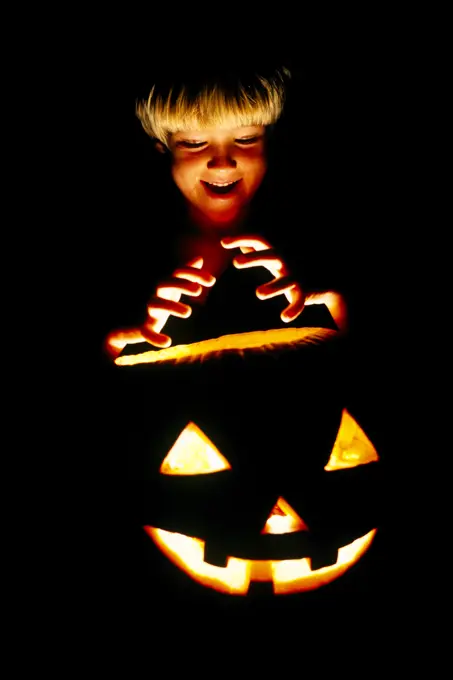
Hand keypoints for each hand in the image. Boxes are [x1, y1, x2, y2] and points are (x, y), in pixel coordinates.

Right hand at [104, 257, 215, 358]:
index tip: (212, 281)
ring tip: (188, 312)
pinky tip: (167, 342)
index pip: (178, 272)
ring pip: (156, 304)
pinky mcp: (141, 327)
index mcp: (165, 285)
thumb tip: (199, 258)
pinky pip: (146, 332)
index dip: (194, 273)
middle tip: (198, 290)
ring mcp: (147, 310)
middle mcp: (155, 294)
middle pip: (165, 282)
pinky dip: (155, 337)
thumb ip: (184, 274)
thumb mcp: (171, 288)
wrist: (126, 322)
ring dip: (172, 306)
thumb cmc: (155, 302)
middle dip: (181, 284)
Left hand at [221, 235, 347, 330]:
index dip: (242, 238)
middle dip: (254, 258)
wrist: (327, 276)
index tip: (224, 242)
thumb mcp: (276, 256)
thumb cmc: (294, 265)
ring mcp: (296, 276)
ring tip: (259, 294)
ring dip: (273, 287)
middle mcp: (286, 261)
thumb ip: (259, 250)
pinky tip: (285, 317)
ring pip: (285, 281)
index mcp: (276, 251)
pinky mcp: (305, 291)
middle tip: (236, 262)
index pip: (259, 239)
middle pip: (271, 255)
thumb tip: (241, 244)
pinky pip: (299, 300)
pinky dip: (294, 309)